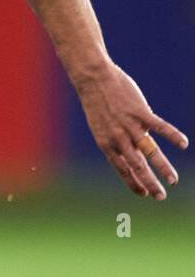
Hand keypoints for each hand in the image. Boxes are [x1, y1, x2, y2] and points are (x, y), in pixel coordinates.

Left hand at [76, 62, 186, 198]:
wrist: (93, 79)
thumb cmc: (98, 102)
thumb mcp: (102, 126)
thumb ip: (118, 139)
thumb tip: (135, 148)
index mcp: (106, 143)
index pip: (121, 169)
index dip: (132, 183)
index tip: (143, 194)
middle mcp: (118, 138)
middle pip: (137, 166)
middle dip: (149, 183)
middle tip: (160, 197)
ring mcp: (129, 126)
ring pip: (149, 151)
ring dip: (163, 168)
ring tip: (173, 181)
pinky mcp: (140, 112)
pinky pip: (159, 127)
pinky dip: (172, 135)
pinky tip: (183, 143)